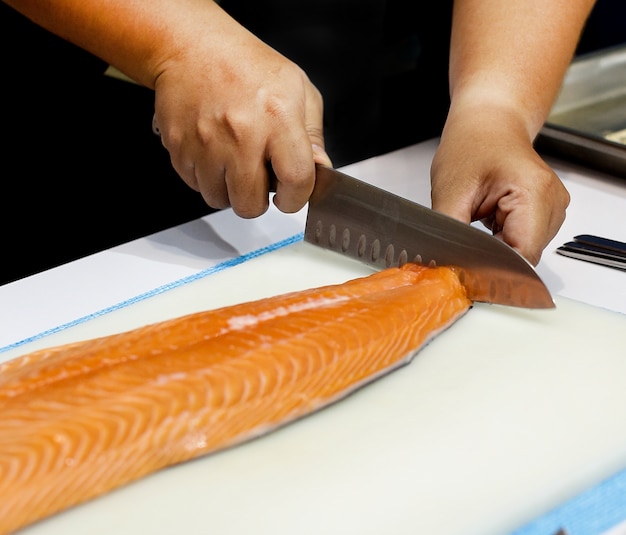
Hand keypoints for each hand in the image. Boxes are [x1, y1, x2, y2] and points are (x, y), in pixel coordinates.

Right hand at [151, 5, 330, 217]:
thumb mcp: (298, 89)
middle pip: (250, 205)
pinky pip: (195, 184)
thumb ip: (313, 135)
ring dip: (229, 190)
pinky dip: (206, 177)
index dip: (296, 198)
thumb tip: (318, 170)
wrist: (192, 47)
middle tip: (258, 180)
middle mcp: (241, 134)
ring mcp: (205, 144)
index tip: (291, 196)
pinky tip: (213, 153)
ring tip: (233, 163)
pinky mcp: (179, 148)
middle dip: (258, 200)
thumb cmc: (246, 66)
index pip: (296, 181)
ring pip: (219, 200)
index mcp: (278, 118)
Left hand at [430, 104, 569, 265]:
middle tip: (465, 240)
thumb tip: (447, 265)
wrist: (487, 123)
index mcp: (535, 193)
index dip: (495, 269)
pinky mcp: (545, 212)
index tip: (469, 269)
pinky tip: (489, 220)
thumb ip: (450, 234)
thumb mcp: (450, 193)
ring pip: (524, 252)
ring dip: (498, 248)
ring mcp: (553, 208)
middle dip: (493, 259)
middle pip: (524, 257)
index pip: (522, 256)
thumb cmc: (471, 145)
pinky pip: (524, 241)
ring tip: (479, 219)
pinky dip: (503, 240)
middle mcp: (552, 202)